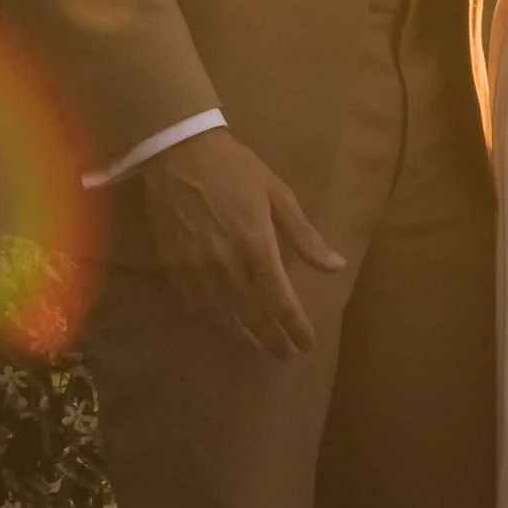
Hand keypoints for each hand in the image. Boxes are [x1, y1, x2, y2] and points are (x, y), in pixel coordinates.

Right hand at [145, 126, 343, 360]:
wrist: (178, 152)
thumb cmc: (235, 169)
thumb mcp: (278, 194)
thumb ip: (305, 235)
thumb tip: (335, 266)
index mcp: (256, 244)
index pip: (280, 299)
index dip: (295, 326)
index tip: (307, 344)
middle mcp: (225, 264)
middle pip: (252, 316)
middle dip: (272, 340)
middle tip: (286, 356)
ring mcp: (195, 268)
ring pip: (220, 317)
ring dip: (242, 338)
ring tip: (258, 349)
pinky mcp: (172, 266)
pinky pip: (192, 305)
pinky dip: (210, 322)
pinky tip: (221, 326)